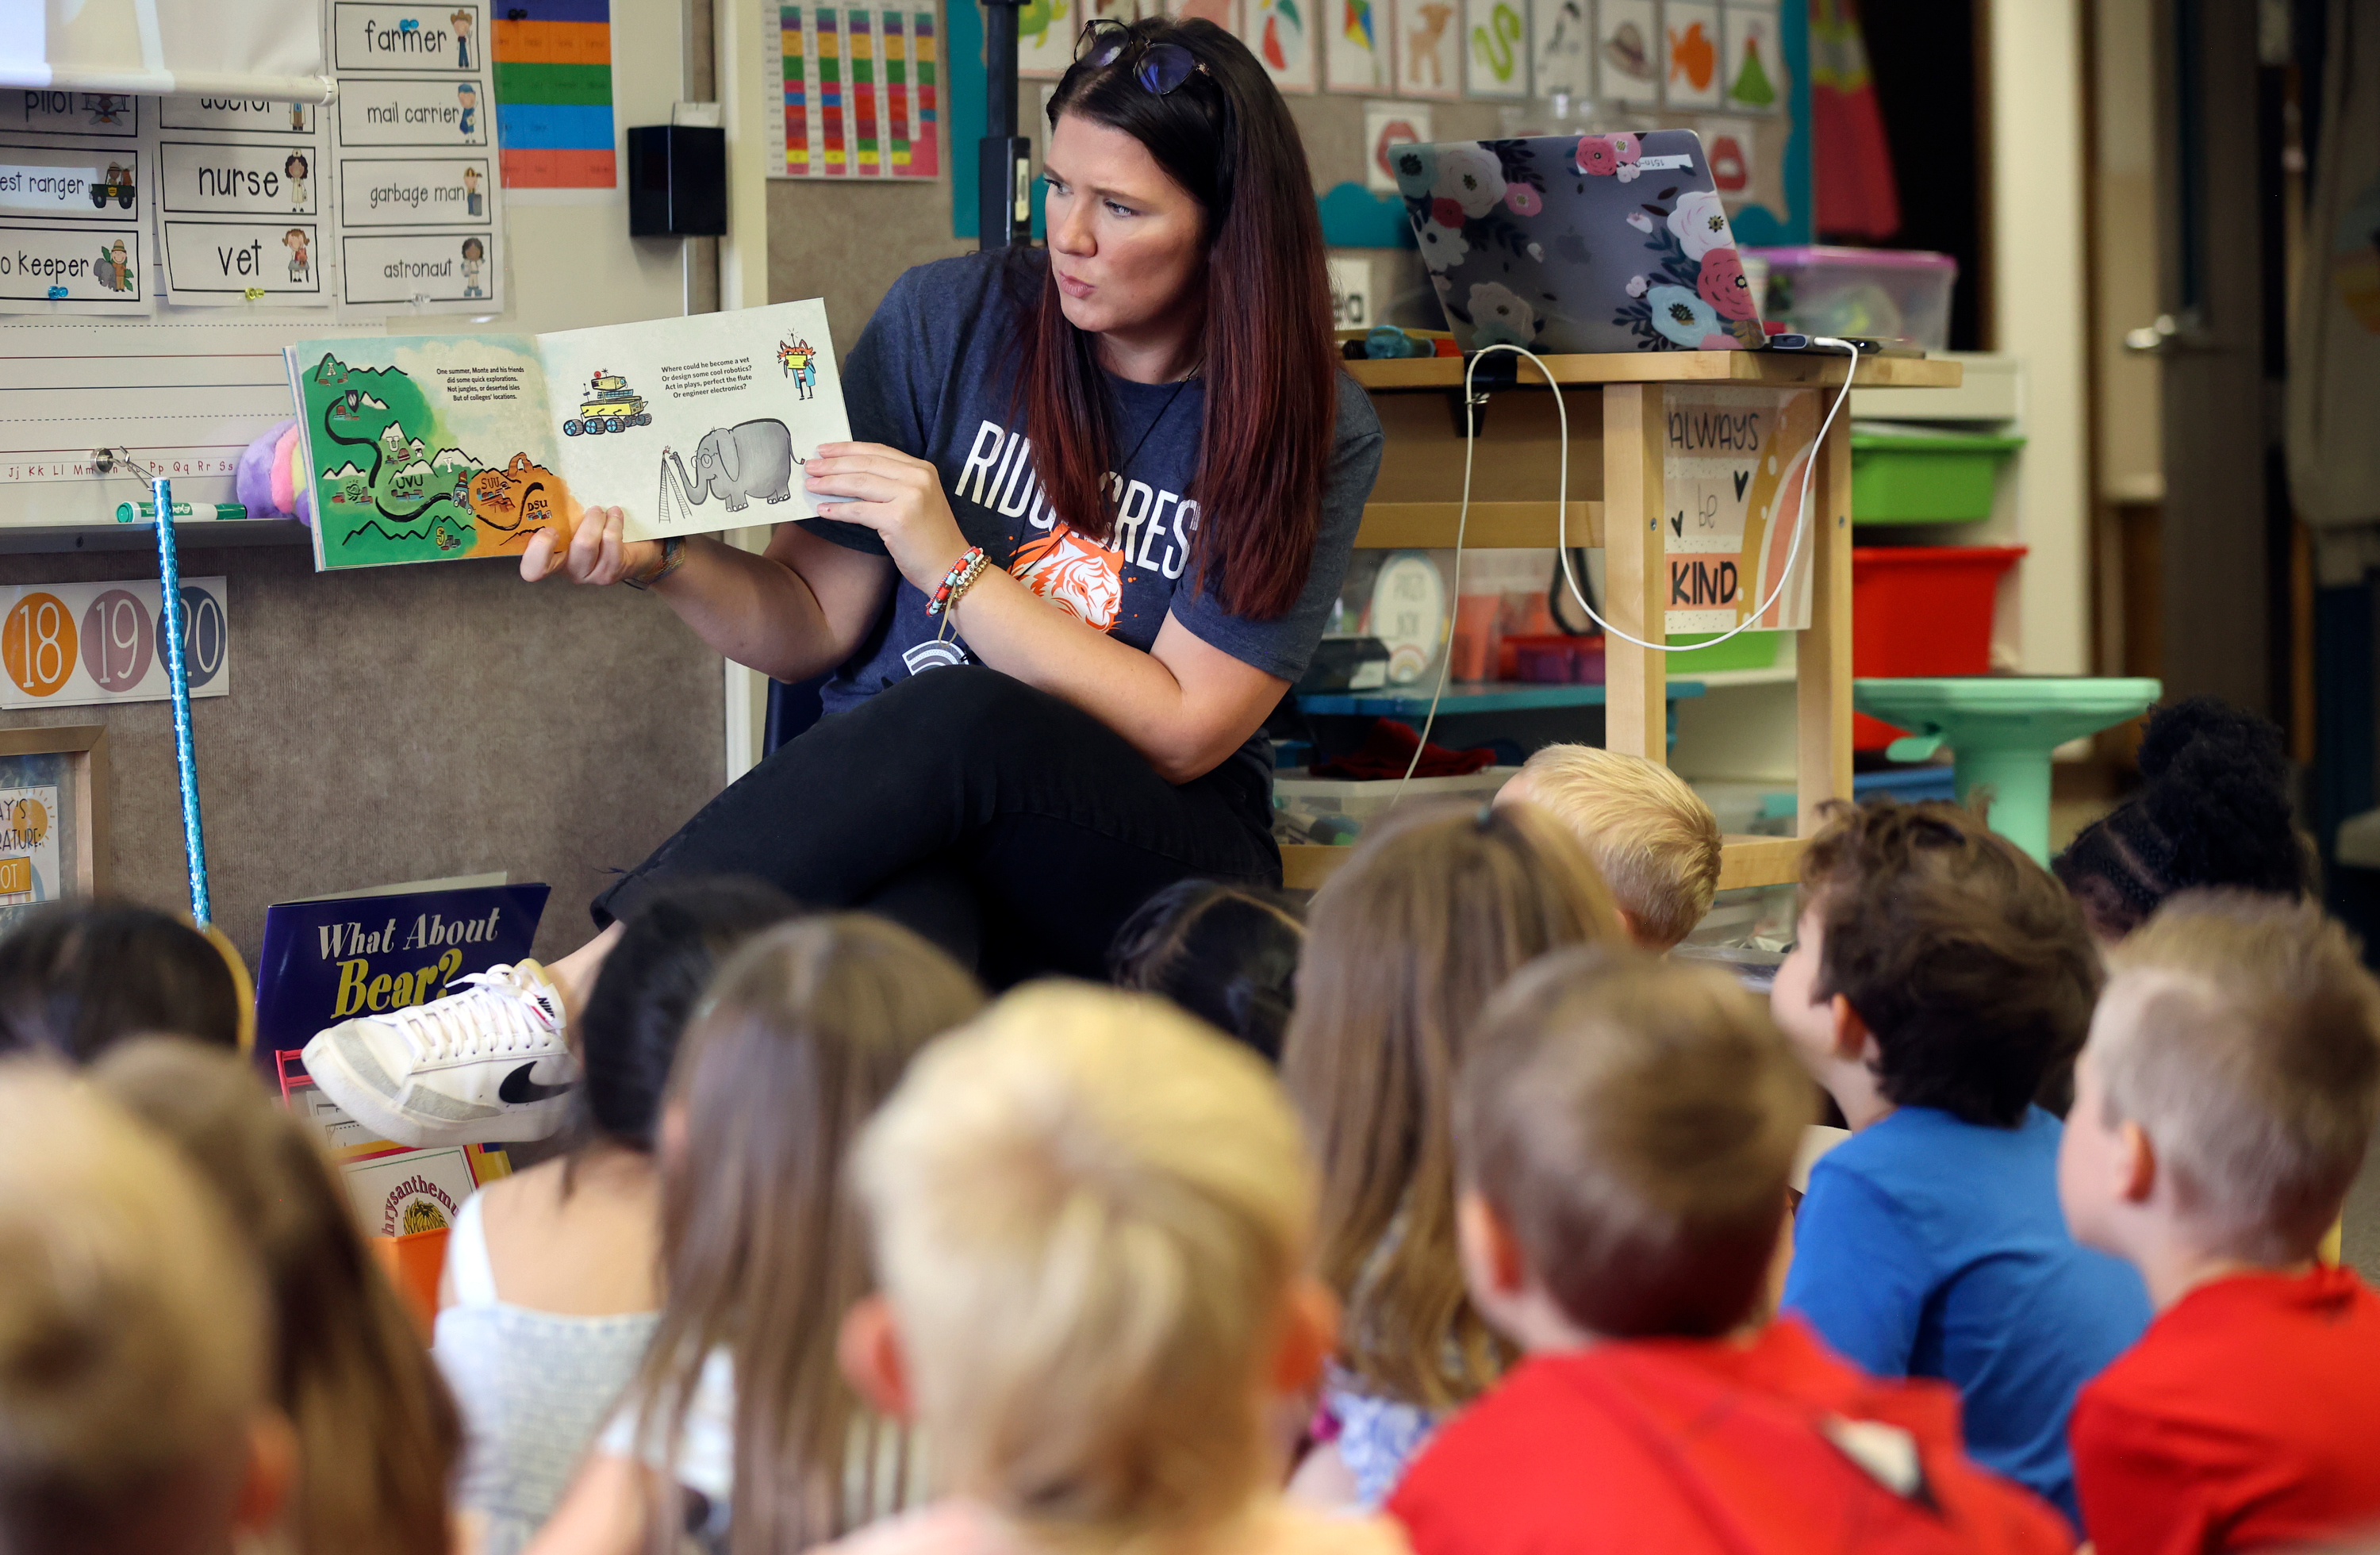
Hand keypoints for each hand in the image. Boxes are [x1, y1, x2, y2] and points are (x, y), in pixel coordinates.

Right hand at [520, 505, 661, 584]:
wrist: (636, 553)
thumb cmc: (600, 534)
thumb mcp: (578, 525)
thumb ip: (565, 516)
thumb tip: (558, 486)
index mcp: (553, 558)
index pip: (532, 568)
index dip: (536, 551)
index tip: (550, 529)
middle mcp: (568, 571)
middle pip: (559, 555)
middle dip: (570, 527)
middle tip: (592, 510)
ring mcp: (589, 575)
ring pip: (585, 544)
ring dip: (597, 520)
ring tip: (603, 510)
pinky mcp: (610, 574)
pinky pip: (609, 543)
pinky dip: (614, 523)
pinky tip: (616, 515)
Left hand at [803, 442, 970, 592]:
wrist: (951, 566)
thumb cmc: (930, 538)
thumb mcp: (917, 500)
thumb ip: (893, 484)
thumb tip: (850, 475)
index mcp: (922, 469)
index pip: (878, 451)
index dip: (847, 449)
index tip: (824, 450)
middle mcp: (917, 478)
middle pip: (865, 464)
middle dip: (833, 464)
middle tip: (809, 467)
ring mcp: (909, 497)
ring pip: (859, 484)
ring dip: (830, 484)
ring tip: (810, 486)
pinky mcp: (898, 519)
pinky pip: (858, 511)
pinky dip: (837, 510)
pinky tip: (822, 510)